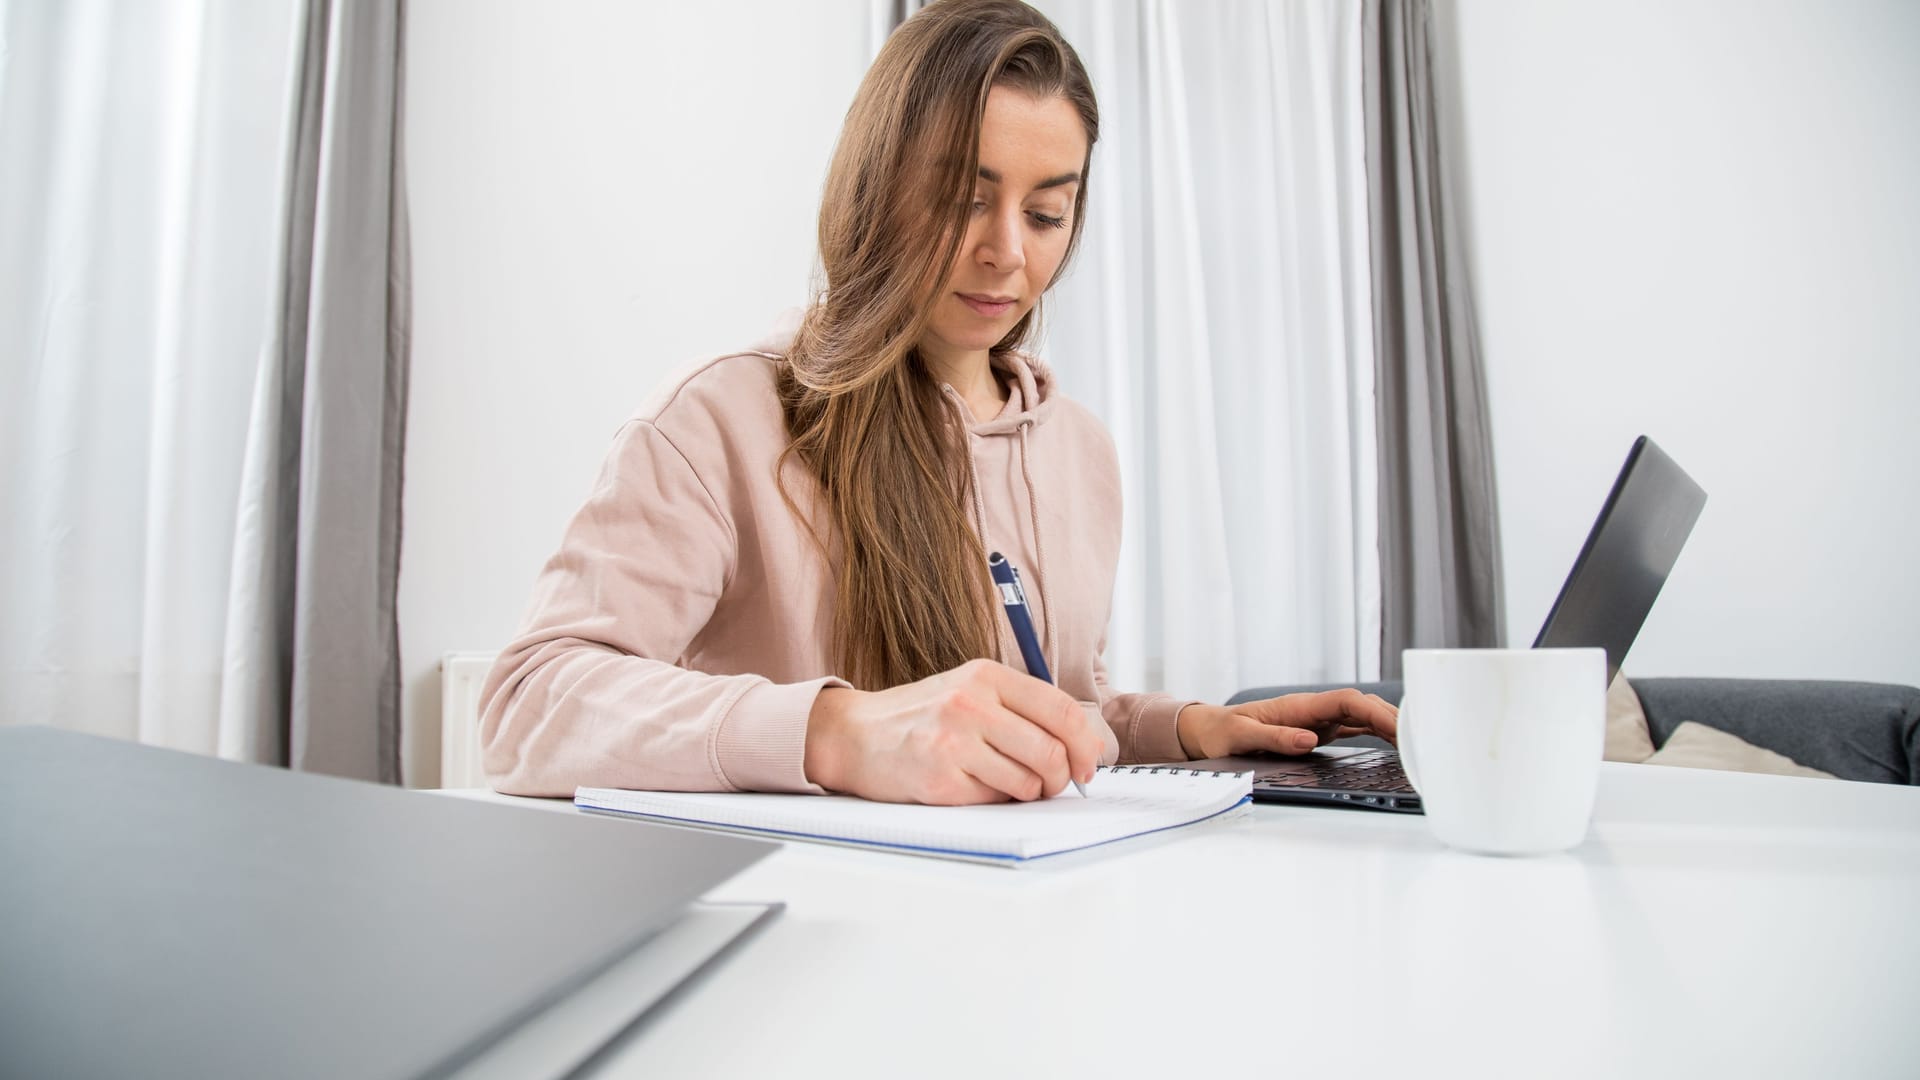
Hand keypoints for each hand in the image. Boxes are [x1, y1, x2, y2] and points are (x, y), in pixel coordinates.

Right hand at [802, 658, 1104, 804]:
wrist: (855, 735)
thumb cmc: (921, 716)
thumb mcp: (970, 691)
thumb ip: (1022, 708)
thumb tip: (1084, 745)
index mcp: (987, 676)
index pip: (1061, 710)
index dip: (1085, 744)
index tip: (1087, 764)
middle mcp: (971, 704)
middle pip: (1051, 751)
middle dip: (1061, 777)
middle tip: (1052, 784)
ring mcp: (954, 742)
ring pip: (1028, 782)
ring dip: (1029, 792)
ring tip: (1009, 784)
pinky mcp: (940, 780)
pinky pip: (994, 800)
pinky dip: (995, 800)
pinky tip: (974, 786)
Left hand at [1175, 689, 1398, 759]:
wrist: (1209, 730)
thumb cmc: (1222, 732)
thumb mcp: (1241, 737)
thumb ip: (1274, 737)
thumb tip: (1309, 740)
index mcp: (1299, 706)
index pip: (1346, 701)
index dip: (1375, 711)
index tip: (1397, 727)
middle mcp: (1313, 709)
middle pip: (1362, 705)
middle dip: (1392, 718)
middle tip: (1421, 739)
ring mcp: (1318, 719)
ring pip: (1363, 716)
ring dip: (1389, 726)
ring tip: (1417, 743)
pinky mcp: (1318, 730)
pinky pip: (1354, 728)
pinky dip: (1376, 733)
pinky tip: (1395, 742)